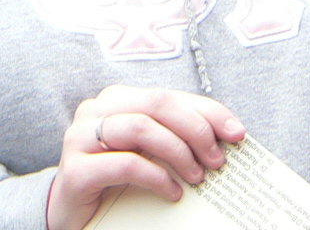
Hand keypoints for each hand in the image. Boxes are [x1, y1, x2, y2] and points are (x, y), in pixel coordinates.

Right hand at [46, 85, 245, 229]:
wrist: (72, 215)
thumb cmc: (117, 182)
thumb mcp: (149, 155)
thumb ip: (174, 140)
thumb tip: (225, 141)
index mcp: (116, 100)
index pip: (168, 95)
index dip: (207, 111)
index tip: (237, 133)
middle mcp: (95, 110)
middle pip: (156, 104)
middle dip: (195, 129)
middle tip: (217, 160)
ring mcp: (80, 138)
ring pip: (140, 127)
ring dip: (178, 152)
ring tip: (197, 177)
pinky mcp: (75, 170)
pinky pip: (125, 164)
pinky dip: (157, 177)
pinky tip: (172, 192)